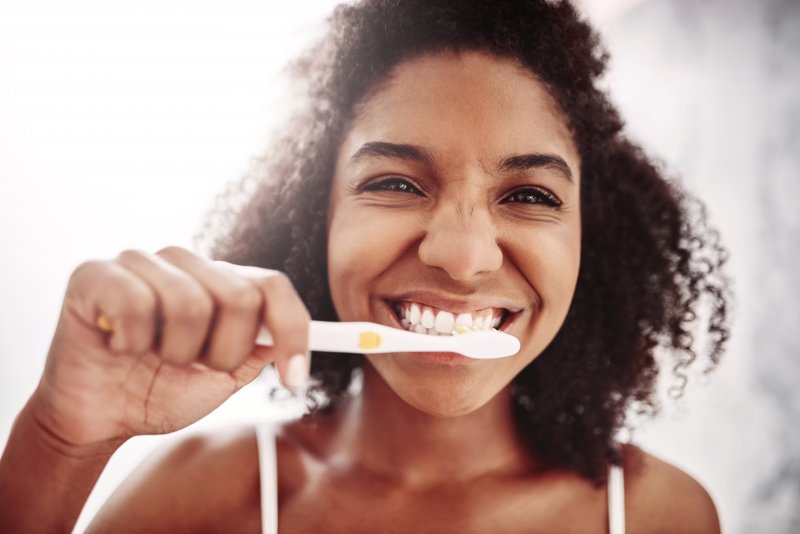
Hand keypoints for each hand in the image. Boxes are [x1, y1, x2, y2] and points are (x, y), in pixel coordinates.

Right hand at [30, 246, 310, 447]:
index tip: (294, 378)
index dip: (293, 331)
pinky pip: (135, 303)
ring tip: (153, 357)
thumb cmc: (159, 392)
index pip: (273, 286)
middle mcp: (185, 263)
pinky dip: (132, 341)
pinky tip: (120, 346)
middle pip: (240, 296)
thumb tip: (291, 333)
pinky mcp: (95, 273)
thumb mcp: (224, 378)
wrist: (99, 420)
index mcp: (220, 282)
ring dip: (176, 352)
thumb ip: (259, 349)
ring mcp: (140, 262)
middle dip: (224, 352)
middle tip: (194, 368)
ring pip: (190, 303)